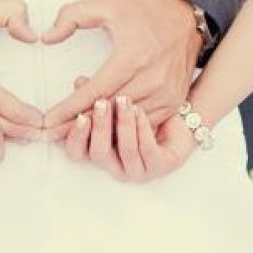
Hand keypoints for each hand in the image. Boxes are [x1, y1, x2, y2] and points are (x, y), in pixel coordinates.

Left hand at [40, 0, 202, 138]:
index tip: (49, 120)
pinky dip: (123, 126)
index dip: (69, 108)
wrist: (187, 11)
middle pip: (108, 112)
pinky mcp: (175, 100)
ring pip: (126, 122)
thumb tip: (47, 37)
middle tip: (52, 134)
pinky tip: (104, 123)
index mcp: (133, 56)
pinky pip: (144, 123)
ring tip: (73, 129)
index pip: (94, 92)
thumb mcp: (106, 3)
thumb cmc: (146, 9)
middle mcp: (152, 79)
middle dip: (77, 124)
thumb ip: (71, 16)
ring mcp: (167, 93)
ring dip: (100, 128)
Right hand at [62, 93, 196, 181]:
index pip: (76, 152)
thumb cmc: (141, 112)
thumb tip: (79, 82)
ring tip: (124, 101)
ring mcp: (137, 170)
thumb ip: (94, 93)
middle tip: (102, 104)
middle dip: (100, 127)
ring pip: (126, 151)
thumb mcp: (115, 101)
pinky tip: (140, 110)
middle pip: (98, 153)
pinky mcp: (159, 167)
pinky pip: (148, 150)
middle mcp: (115, 167)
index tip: (79, 114)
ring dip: (124, 124)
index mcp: (100, 152)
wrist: (177, 118)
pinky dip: (142, 129)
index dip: (76, 136)